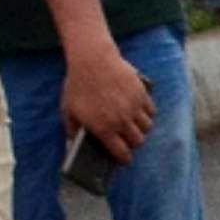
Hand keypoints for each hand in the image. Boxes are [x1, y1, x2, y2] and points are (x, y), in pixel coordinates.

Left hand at [62, 45, 153, 159]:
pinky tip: (139, 112)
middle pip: (138, 142)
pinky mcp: (141, 94)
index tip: (123, 159)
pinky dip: (147, 114)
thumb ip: (72, 131)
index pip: (121, 153)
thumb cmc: (77, 86)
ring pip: (147, 127)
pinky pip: (151, 111)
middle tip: (127, 141)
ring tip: (134, 126)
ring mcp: (133, 107)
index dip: (124, 159)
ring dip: (141, 129)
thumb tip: (72, 146)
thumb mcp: (68, 110)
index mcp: (104, 128)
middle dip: (133, 144)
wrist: (92, 60)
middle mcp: (121, 120)